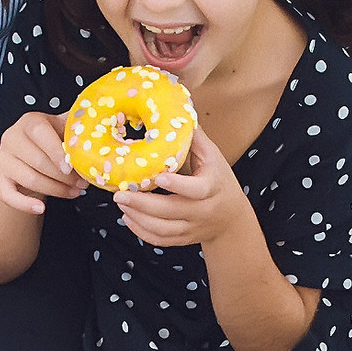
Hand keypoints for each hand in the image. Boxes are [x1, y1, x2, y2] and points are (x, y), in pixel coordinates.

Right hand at [0, 113, 85, 215]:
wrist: (31, 149)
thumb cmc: (52, 138)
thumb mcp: (63, 126)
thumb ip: (78, 127)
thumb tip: (99, 128)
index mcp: (29, 121)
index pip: (40, 133)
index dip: (56, 151)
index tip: (71, 167)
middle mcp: (11, 137)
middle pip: (37, 161)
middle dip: (63, 177)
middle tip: (83, 184)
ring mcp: (3, 159)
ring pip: (28, 179)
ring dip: (55, 190)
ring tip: (74, 192)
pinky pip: (7, 195)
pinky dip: (24, 204)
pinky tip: (40, 208)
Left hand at [114, 129, 249, 249]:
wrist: (231, 218)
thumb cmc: (219, 180)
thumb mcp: (214, 157)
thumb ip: (195, 138)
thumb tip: (178, 110)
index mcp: (212, 188)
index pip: (196, 190)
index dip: (178, 185)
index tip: (159, 177)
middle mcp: (202, 211)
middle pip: (171, 212)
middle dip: (143, 205)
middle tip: (119, 194)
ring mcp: (192, 227)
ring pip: (163, 229)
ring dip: (138, 218)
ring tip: (121, 204)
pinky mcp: (184, 238)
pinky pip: (161, 240)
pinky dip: (142, 232)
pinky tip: (128, 218)